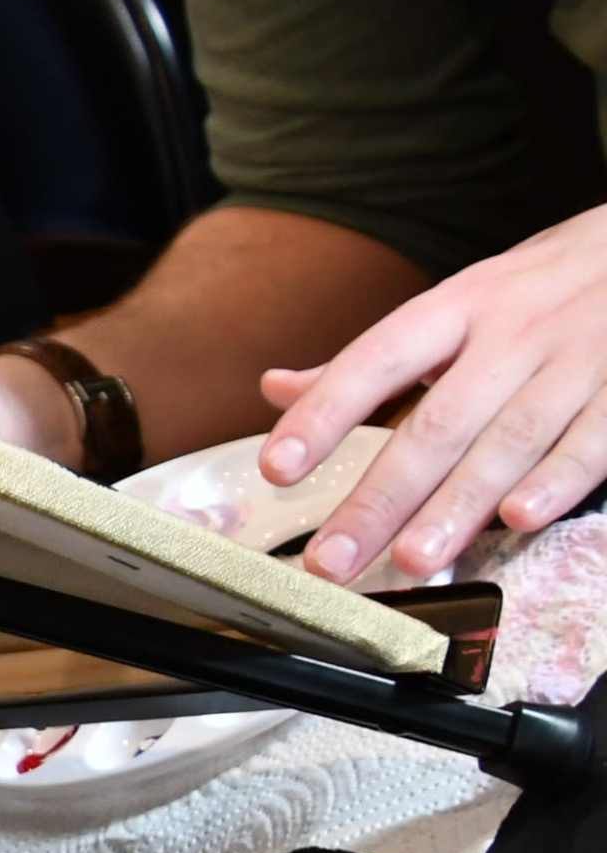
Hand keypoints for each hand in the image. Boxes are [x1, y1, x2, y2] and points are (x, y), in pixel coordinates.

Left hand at [261, 202, 606, 579]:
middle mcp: (513, 334)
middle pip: (437, 422)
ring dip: (458, 504)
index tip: (277, 468)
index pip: (375, 360)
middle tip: (331, 558)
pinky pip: (592, 441)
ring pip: (510, 440)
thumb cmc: (542, 290)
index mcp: (458, 308)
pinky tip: (519, 519)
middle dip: (381, 496)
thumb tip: (277, 388)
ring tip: (411, 561)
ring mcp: (577, 361)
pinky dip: (557, 481)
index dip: (324, 413)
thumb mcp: (459, 304)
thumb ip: (371, 360)